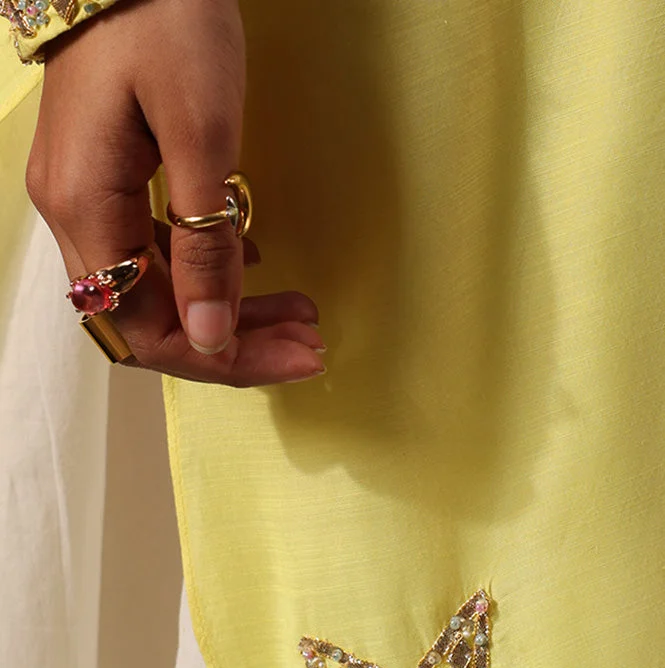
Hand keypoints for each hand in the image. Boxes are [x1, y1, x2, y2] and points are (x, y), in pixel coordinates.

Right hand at [25, 0, 326, 385]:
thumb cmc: (165, 18)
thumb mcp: (202, 133)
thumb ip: (203, 243)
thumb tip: (210, 335)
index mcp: (86, 208)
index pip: (147, 327)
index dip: (220, 357)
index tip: (293, 356)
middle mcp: (74, 214)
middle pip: (152, 319)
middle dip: (234, 342)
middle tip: (310, 344)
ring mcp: (85, 195)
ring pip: (157, 290)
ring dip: (227, 310)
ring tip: (298, 315)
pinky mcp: (106, 176)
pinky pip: (153, 251)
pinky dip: (208, 270)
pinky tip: (254, 268)